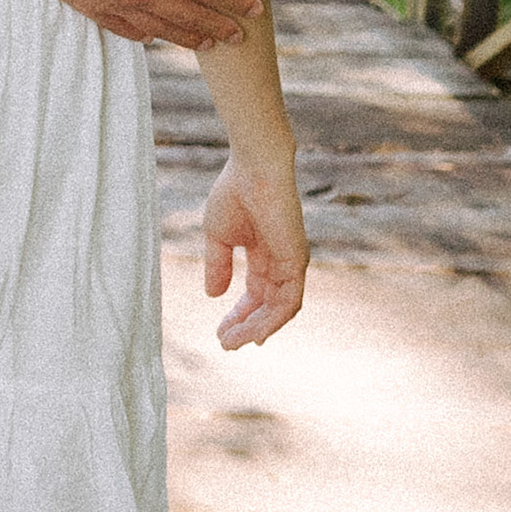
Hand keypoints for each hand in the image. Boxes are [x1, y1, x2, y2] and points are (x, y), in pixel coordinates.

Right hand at [15, 0, 259, 46]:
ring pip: (162, 30)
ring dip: (188, 38)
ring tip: (206, 43)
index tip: (256, 9)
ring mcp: (119, 6)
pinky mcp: (96, 11)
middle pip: (190, 16)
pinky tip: (154, 37)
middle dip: (218, 27)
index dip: (234, 0)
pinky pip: (130, 32)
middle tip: (239, 37)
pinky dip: (148, 37)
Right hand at [203, 150, 307, 349]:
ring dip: (256, 329)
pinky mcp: (297, 262)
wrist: (254, 167)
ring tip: (233, 342)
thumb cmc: (235, 191)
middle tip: (225, 343)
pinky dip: (273, 321)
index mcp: (263, 253)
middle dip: (245, 327)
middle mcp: (280, 261)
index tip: (220, 332)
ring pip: (278, 310)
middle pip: (266, 306)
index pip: (254, 294)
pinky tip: (255, 333)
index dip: (238, 315)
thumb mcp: (218, 236)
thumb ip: (218, 265)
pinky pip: (289, 302)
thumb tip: (213, 296)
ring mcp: (291, 263)